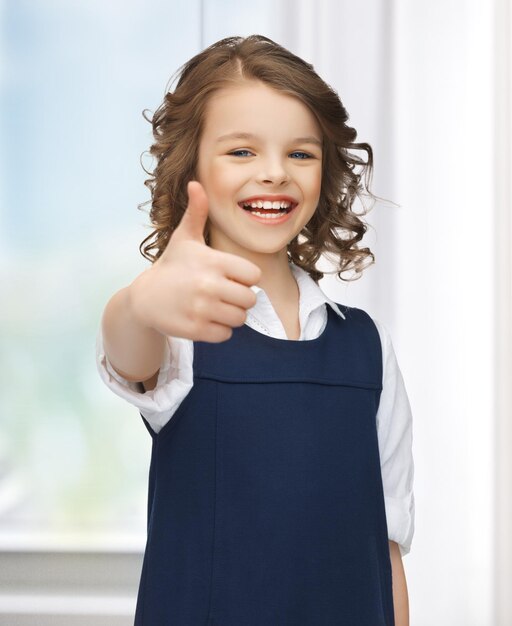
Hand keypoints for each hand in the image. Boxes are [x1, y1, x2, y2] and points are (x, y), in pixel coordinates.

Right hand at [128, 181, 261, 341]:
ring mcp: (202, 309)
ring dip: (231, 315)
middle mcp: (209, 285)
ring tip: (216, 307)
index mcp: (213, 262)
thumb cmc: (171, 266)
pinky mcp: (195, 330)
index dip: (245, 278)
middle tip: (224, 295)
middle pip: (250, 300)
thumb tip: (196, 183)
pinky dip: (220, 330)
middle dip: (240, 299)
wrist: (143, 298)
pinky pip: (225, 335)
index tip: (230, 277)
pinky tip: (206, 320)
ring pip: (240, 319)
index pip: (254, 276)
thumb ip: (197, 213)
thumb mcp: (184, 238)